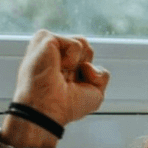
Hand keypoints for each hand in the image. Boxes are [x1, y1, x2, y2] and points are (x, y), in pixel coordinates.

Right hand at [1, 30, 109, 147]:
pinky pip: (76, 45)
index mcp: (64, 64)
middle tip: (68, 81)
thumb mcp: (96, 94)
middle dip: (86, 68)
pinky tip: (57, 68)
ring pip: (83, 42)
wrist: (49, 109)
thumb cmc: (66, 106)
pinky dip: (72, 60)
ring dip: (80, 64)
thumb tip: (88, 64)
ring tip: (63, 74)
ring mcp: (49, 45)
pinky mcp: (45, 38)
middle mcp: (56, 53)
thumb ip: (102, 76)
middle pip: (88, 48)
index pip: (89, 56)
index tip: (72, 87)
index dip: (89, 74)